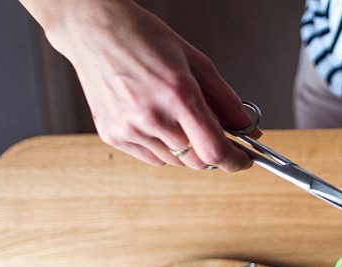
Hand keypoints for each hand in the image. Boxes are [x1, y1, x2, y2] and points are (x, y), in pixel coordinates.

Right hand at [44, 0, 252, 169]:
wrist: (93, 29)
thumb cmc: (143, 37)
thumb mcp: (195, 61)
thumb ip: (225, 99)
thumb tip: (248, 128)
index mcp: (177, 94)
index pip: (214, 150)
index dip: (234, 161)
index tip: (242, 160)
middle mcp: (151, 115)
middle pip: (196, 161)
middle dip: (211, 152)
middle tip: (212, 133)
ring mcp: (128, 128)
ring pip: (174, 161)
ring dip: (185, 147)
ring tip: (175, 114)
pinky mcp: (112, 135)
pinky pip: (151, 157)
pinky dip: (161, 146)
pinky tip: (153, 118)